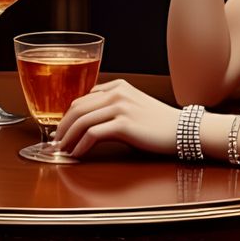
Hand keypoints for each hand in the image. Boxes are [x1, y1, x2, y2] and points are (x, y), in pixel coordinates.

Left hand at [53, 79, 177, 159]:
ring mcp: (120, 107)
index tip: (62, 130)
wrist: (182, 130)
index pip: (82, 99)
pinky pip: (93, 134)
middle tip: (56, 141)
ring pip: (82, 120)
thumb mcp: (133, 105)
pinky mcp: (124, 124)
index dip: (68, 116)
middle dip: (62, 127)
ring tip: (63, 150)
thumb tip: (87, 121)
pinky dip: (81, 146)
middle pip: (77, 108)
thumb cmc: (159, 123)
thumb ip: (112, 106)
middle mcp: (117, 93)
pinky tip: (78, 154)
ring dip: (68, 137)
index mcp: (117, 86)